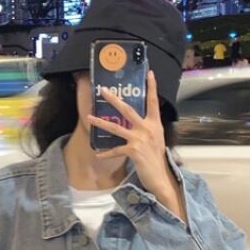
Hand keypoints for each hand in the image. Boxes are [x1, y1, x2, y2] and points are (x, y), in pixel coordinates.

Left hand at [87, 70, 184, 220]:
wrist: (160, 177)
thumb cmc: (156, 159)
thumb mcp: (156, 139)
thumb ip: (148, 128)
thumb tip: (137, 122)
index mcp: (155, 124)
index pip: (153, 102)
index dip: (152, 87)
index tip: (149, 73)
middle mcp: (147, 129)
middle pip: (127, 109)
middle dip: (113, 99)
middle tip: (102, 90)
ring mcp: (140, 139)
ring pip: (116, 127)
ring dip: (101, 122)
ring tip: (89, 117)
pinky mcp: (133, 151)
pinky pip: (115, 150)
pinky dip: (106, 153)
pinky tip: (98, 154)